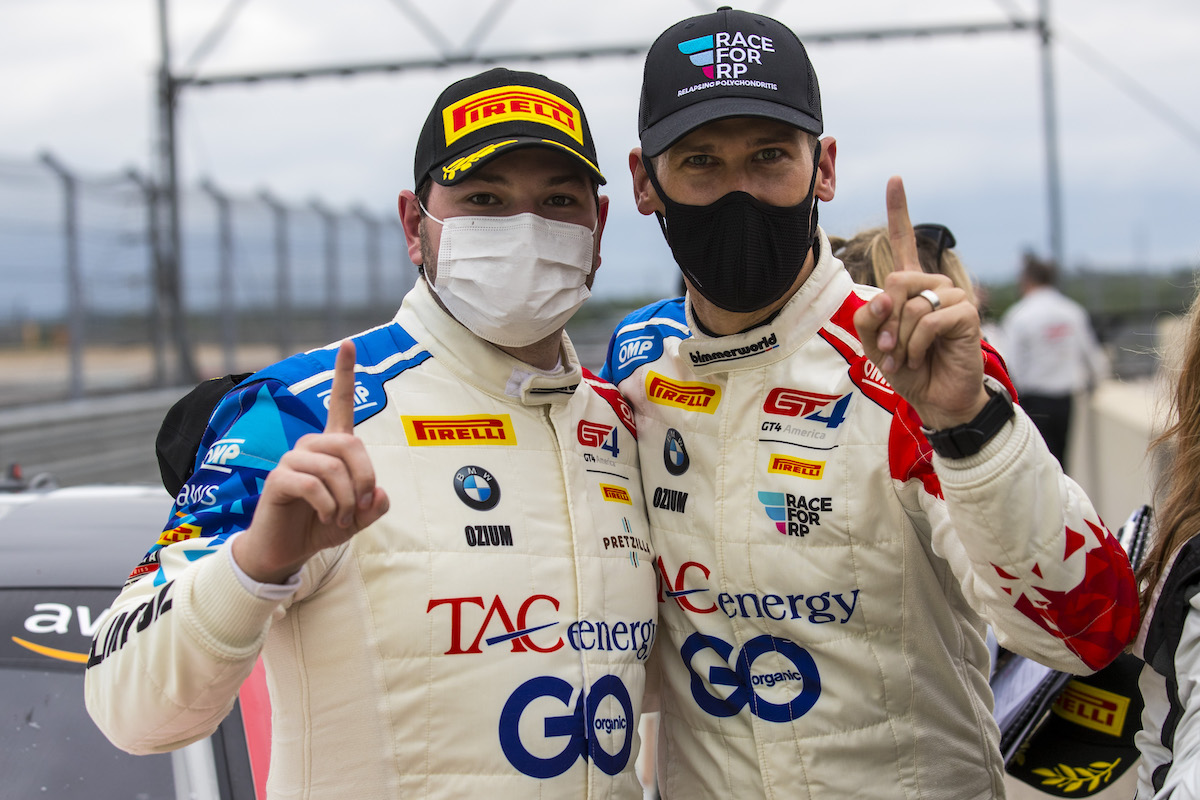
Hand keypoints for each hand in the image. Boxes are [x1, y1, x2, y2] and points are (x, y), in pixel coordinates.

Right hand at [232, 340, 388, 583]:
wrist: (286, 550)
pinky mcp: (278, 479)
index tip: (349, 344)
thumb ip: (374, 505)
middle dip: (365, 479)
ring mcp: (291, 460)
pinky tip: (326, 517)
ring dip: (346, 499)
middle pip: (350, 445)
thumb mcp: (358, 518)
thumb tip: (379, 494)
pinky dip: (328, 505)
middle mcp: (311, 446)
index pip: (339, 404)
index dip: (343, 374)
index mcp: (331, 447)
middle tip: (361, 507)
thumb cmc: (321, 526)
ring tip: (341, 518)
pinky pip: (311, 484)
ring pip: (332, 468)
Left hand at [852, 177, 987, 429]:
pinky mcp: (967, 313)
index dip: (899, 212)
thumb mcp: (875, 342)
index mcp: (911, 287)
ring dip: (902, 339)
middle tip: (890, 348)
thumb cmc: (908, 368)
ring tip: (909, 356)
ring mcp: (953, 296)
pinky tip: (925, 356)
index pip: (904, 243)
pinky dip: (918, 344)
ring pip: (912, 304)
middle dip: (886, 320)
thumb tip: (888, 295)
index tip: (895, 179)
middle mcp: (933, 285)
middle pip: (896, 281)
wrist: (936, 397)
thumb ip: (870, 316)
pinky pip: (929, 319)